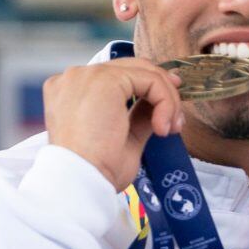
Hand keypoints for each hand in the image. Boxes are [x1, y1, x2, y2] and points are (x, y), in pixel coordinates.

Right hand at [44, 57, 181, 189]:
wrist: (80, 180)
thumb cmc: (94, 169)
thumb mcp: (124, 137)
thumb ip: (138, 115)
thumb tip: (159, 105)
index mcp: (71, 91)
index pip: (118, 77)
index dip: (149, 88)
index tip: (169, 112)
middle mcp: (75, 77)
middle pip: (133, 68)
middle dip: (163, 91)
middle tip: (177, 120)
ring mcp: (87, 75)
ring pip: (145, 73)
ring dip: (167, 100)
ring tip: (170, 129)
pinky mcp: (105, 79)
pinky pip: (151, 80)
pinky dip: (166, 102)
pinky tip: (162, 128)